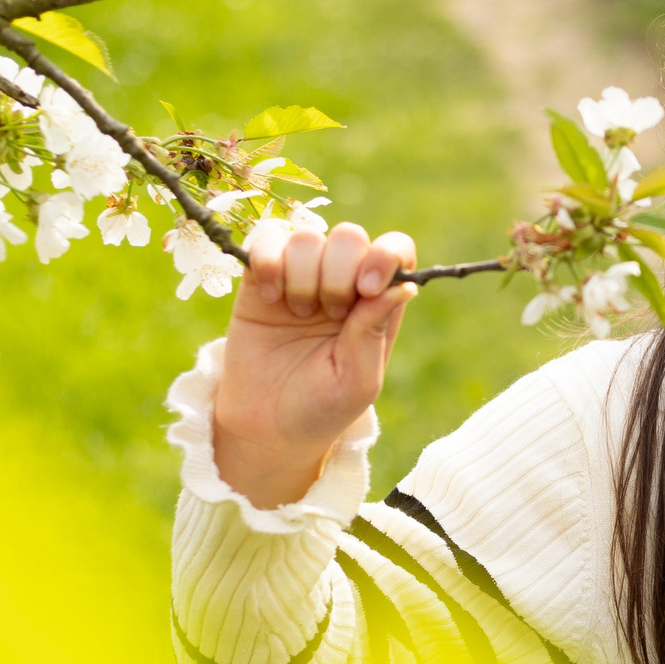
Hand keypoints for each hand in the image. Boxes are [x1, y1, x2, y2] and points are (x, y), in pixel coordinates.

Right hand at [212, 220, 416, 507]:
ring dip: (303, 275)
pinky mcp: (261, 278)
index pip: (395, 250)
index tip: (367, 289)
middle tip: (329, 314)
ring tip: (298, 314)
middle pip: (349, 236)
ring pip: (307, 237)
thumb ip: (374, 331)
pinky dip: (268, 261)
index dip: (384, 256)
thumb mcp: (357, 381)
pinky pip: (266, 239)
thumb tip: (404, 285)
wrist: (264, 427)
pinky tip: (270, 297)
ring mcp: (300, 276)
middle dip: (340, 272)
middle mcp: (341, 282)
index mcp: (376, 304)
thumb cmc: (320, 408)